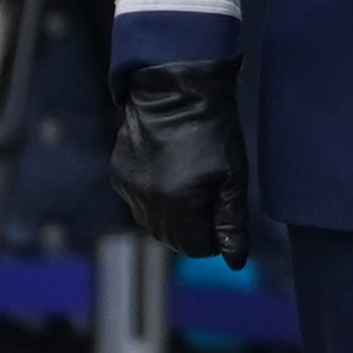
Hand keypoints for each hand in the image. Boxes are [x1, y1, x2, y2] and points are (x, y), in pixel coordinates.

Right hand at [109, 58, 249, 267]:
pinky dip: (155, 198)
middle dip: (195, 228)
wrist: (177, 89)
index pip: (196, 247)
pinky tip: (171, 171)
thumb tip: (234, 262)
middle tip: (212, 196)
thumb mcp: (234, 175)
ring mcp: (127, 190)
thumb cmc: (213, 130)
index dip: (215, 237)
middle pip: (173, 239)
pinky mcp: (118, 175)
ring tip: (193, 181)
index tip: (224, 213)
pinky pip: (137, 202)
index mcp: (176, 206)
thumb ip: (232, 221)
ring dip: (174, 215)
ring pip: (153, 223)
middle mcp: (145, 203)